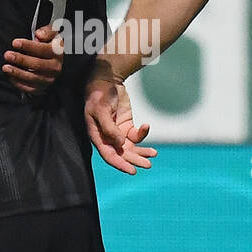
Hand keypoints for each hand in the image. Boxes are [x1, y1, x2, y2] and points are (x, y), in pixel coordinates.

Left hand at [3, 23, 62, 95]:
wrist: (53, 64)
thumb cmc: (49, 47)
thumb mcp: (52, 35)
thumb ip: (47, 31)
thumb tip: (39, 34)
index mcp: (57, 53)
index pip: (43, 49)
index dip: (28, 46)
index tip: (15, 43)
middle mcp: (54, 67)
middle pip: (37, 65)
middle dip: (21, 59)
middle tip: (7, 55)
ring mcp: (48, 79)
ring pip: (32, 77)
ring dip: (17, 72)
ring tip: (5, 67)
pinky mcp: (41, 88)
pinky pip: (28, 88)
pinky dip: (17, 82)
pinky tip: (9, 76)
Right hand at [84, 60, 156, 174]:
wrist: (106, 81)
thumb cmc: (99, 95)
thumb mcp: (101, 110)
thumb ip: (109, 128)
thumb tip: (119, 144)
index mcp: (97, 136)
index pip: (108, 155)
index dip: (120, 164)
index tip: (132, 170)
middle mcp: (107, 137)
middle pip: (121, 154)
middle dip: (134, 160)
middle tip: (147, 164)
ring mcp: (117, 132)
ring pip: (129, 147)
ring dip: (141, 152)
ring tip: (153, 154)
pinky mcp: (126, 125)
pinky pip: (135, 135)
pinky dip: (142, 133)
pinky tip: (146, 126)